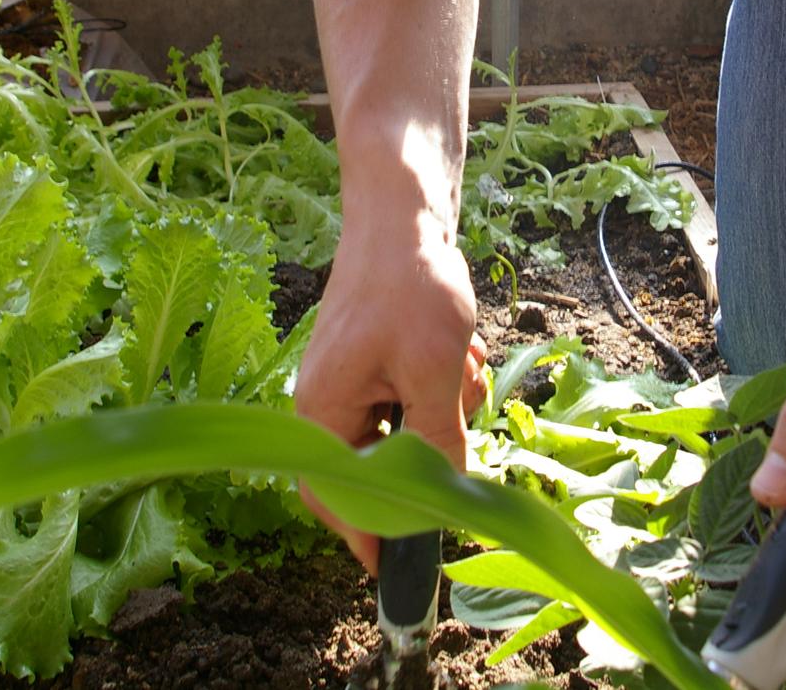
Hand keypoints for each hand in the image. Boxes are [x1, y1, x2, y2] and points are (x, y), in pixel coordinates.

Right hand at [293, 217, 487, 571]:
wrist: (405, 214)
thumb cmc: (411, 286)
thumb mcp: (436, 371)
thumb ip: (438, 443)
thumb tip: (448, 504)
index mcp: (322, 412)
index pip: (339, 499)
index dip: (374, 537)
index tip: (408, 572)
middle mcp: (327, 404)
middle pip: (380, 467)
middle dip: (432, 446)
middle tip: (460, 409)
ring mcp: (352, 383)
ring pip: (407, 432)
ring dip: (447, 410)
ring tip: (463, 363)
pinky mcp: (376, 364)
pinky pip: (414, 400)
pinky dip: (444, 385)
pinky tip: (461, 350)